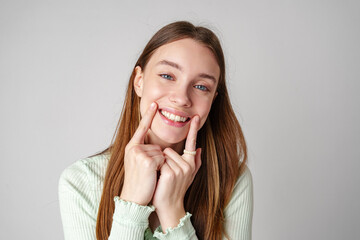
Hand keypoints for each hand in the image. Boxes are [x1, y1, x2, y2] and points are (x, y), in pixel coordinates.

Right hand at [120, 102, 164, 205]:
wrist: (133, 197)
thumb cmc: (139, 182)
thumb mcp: (138, 164)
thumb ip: (146, 152)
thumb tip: (160, 148)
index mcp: (132, 147)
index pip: (142, 128)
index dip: (148, 115)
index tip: (154, 103)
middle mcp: (133, 148)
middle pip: (158, 146)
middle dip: (158, 158)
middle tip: (148, 171)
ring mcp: (139, 153)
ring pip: (161, 152)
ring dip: (160, 164)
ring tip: (149, 174)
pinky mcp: (147, 160)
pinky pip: (162, 159)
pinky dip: (161, 167)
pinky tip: (152, 174)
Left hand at [152, 115, 201, 229]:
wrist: (169, 205)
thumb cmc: (176, 189)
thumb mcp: (189, 176)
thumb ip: (195, 162)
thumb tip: (200, 149)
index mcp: (191, 163)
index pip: (192, 143)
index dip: (194, 129)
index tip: (196, 117)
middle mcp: (188, 165)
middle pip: (170, 150)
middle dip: (164, 159)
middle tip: (165, 174)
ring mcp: (180, 169)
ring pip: (164, 155)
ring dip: (160, 164)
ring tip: (162, 177)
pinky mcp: (170, 173)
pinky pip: (160, 162)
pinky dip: (157, 168)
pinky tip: (159, 179)